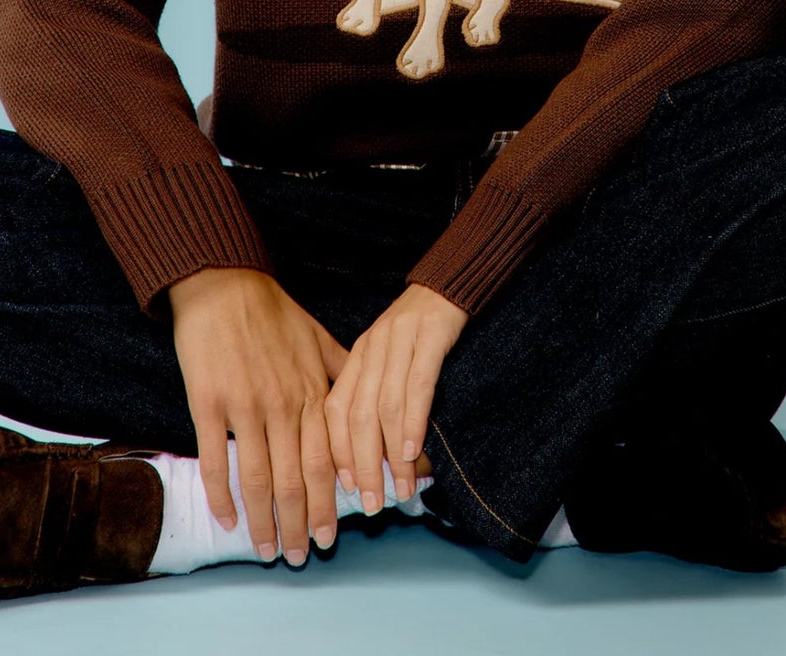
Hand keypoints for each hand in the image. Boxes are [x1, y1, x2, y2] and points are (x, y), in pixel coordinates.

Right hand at [168, 266, 350, 561]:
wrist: (223, 283)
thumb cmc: (271, 311)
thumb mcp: (317, 336)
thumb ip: (341, 371)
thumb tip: (369, 395)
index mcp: (309, 391)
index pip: (326, 460)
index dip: (329, 502)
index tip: (333, 535)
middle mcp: (282, 403)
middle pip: (293, 478)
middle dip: (300, 523)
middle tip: (301, 557)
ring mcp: (244, 405)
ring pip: (257, 477)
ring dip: (263, 520)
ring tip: (267, 550)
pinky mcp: (209, 402)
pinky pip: (215, 458)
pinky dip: (220, 494)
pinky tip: (225, 520)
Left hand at [323, 282, 468, 511]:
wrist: (449, 282)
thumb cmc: (421, 330)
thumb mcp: (390, 358)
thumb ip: (380, 397)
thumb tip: (381, 457)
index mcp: (358, 356)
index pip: (336, 410)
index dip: (338, 452)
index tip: (347, 490)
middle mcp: (372, 348)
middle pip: (357, 416)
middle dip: (362, 466)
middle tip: (371, 504)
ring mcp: (399, 340)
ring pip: (385, 406)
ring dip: (390, 455)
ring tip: (399, 489)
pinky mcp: (429, 335)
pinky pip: (417, 384)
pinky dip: (412, 421)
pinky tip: (412, 449)